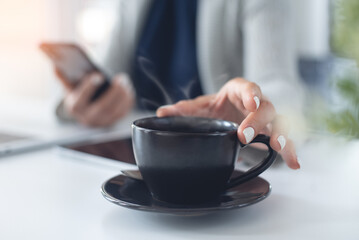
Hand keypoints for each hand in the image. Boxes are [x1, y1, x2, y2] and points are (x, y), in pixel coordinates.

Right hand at [56, 69, 133, 126]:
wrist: (86, 109)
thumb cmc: (79, 92)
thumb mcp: (69, 84)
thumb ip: (64, 75)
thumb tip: (56, 63)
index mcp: (74, 107)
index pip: (80, 101)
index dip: (88, 88)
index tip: (98, 75)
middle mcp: (87, 118)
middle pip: (103, 107)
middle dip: (114, 92)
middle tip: (120, 78)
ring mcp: (101, 122)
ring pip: (115, 111)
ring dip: (123, 95)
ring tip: (125, 81)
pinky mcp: (113, 121)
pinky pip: (123, 112)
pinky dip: (127, 101)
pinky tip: (128, 89)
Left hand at [156, 78, 299, 168]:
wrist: (228, 113)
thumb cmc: (216, 106)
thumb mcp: (200, 107)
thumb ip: (183, 110)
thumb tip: (161, 114)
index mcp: (239, 91)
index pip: (248, 87)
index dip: (251, 93)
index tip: (250, 102)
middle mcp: (256, 103)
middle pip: (265, 107)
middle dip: (257, 120)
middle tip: (244, 135)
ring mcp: (266, 119)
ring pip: (280, 123)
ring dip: (281, 135)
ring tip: (280, 147)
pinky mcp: (271, 133)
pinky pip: (285, 141)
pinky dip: (291, 151)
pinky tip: (295, 164)